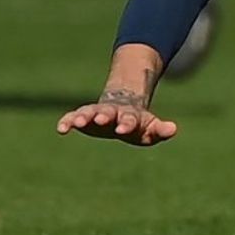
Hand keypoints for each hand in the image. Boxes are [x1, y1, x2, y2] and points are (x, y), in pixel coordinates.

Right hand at [56, 90, 177, 145]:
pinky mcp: (84, 116)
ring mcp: (97, 112)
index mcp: (131, 116)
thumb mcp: (151, 127)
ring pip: (89, 112)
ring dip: (83, 117)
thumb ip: (161, 130)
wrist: (123, 104)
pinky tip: (61, 129)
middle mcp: (113, 112)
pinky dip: (67, 121)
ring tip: (77, 123)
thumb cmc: (139, 122)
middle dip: (104, 116)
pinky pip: (73, 117)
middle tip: (99, 119)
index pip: (130, 120)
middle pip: (108, 113)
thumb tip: (173, 129)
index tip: (123, 130)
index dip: (127, 124)